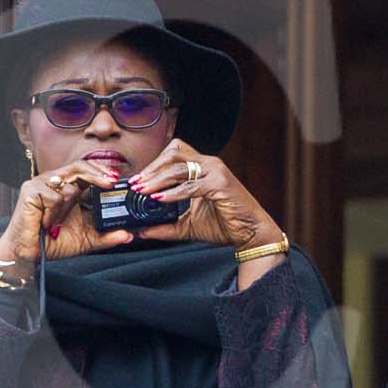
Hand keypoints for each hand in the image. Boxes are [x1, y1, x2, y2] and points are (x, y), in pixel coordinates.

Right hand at [0, 159, 134, 270]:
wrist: (28, 254)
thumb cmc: (53, 243)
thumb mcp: (86, 239)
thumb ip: (106, 236)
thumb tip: (128, 235)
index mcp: (68, 187)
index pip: (87, 169)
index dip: (102, 170)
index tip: (117, 179)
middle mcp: (54, 181)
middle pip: (79, 166)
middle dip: (98, 173)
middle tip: (111, 183)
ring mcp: (40, 184)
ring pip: (68, 187)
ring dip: (68, 209)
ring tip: (57, 223)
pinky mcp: (30, 191)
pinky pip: (54, 198)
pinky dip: (54, 214)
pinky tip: (46, 223)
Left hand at [128, 141, 282, 252]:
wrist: (252, 234)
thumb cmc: (225, 224)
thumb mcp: (188, 225)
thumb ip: (165, 226)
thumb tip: (141, 231)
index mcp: (202, 168)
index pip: (173, 154)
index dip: (153, 164)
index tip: (136, 180)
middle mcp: (209, 164)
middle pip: (174, 153)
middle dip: (152, 168)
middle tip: (136, 184)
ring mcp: (216, 171)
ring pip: (180, 167)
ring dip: (158, 179)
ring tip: (143, 191)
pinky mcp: (221, 184)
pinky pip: (191, 185)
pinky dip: (173, 193)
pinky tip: (160, 199)